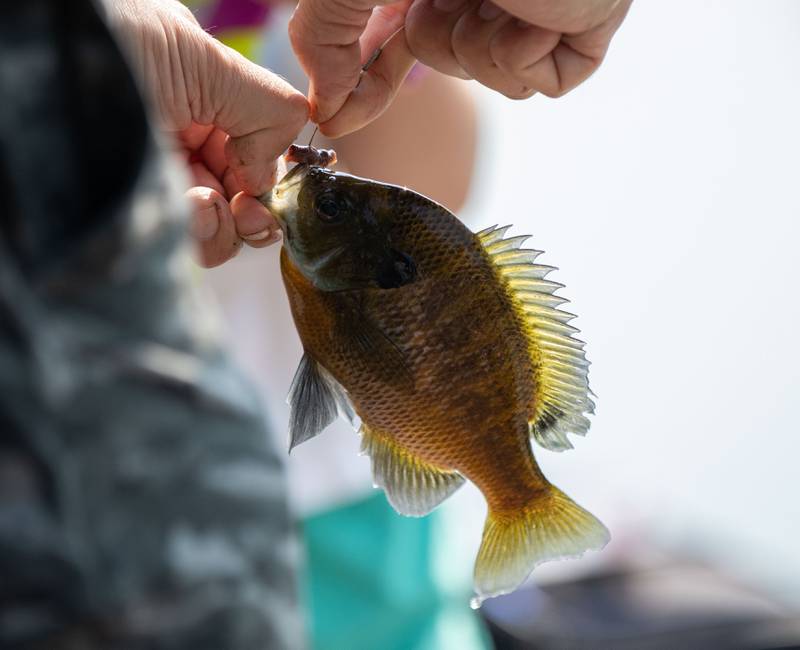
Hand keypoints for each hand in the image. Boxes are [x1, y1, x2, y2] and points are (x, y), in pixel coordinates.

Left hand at [108, 0, 309, 265]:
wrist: (29, 65)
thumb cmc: (109, 41)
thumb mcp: (201, 60)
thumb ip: (266, 107)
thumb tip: (278, 169)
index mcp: (203, 105)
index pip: (254, 160)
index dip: (266, 184)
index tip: (262, 198)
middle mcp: (182, 146)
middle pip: (238, 203)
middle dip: (249, 214)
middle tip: (245, 215)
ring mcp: (155, 181)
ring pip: (213, 231)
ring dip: (221, 227)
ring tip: (199, 202)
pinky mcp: (131, 211)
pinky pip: (180, 242)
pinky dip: (195, 234)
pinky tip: (185, 209)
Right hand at [289, 0, 630, 136]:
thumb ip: (325, 35)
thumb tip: (323, 107)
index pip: (396, 42)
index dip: (365, 84)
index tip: (335, 121)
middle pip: (445, 60)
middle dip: (435, 42)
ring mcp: (538, 8)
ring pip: (491, 78)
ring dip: (478, 46)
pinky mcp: (582, 31)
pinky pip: (538, 85)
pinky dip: (523, 56)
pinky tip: (534, 11)